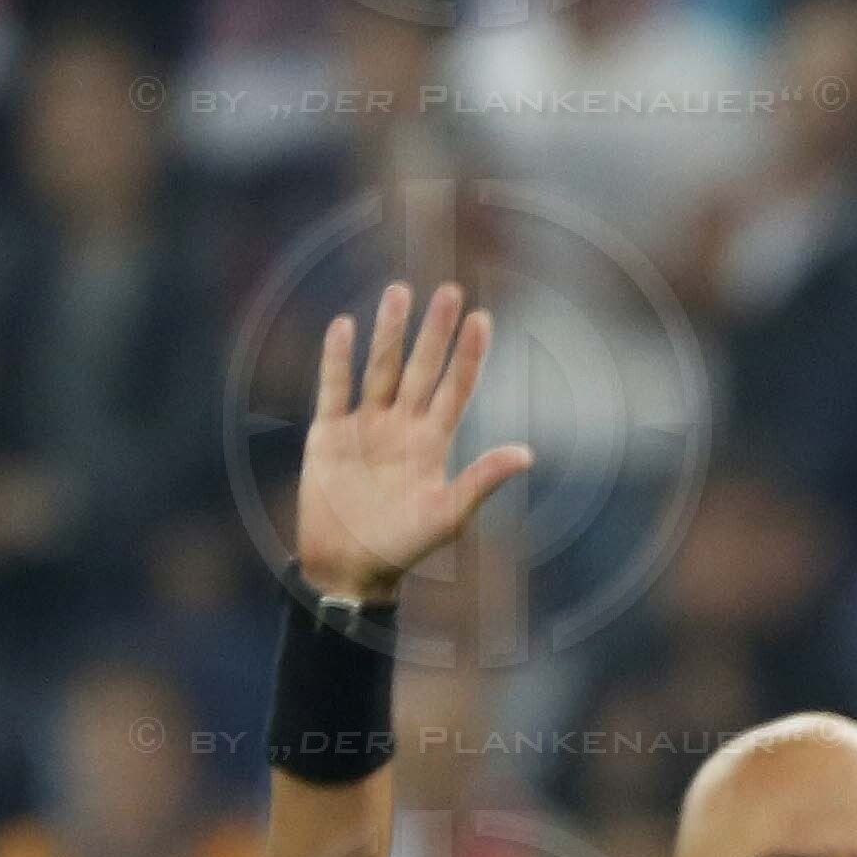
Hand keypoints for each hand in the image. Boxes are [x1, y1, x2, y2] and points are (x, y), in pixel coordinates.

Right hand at [295, 283, 532, 606]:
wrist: (349, 566)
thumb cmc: (403, 547)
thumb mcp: (449, 515)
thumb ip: (482, 481)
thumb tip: (528, 454)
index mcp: (434, 444)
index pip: (456, 389)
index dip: (470, 356)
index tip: (485, 319)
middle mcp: (402, 427)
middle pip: (421, 368)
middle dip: (435, 331)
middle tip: (449, 291)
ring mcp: (365, 426)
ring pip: (380, 368)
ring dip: (390, 332)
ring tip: (400, 291)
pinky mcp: (328, 433)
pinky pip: (334, 387)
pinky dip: (337, 358)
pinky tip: (345, 326)